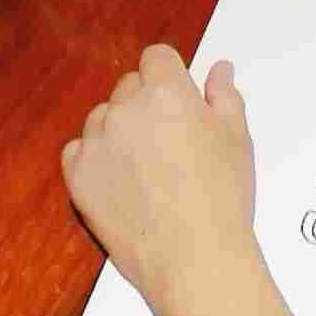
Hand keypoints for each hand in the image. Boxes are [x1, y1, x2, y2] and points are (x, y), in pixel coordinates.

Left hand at [61, 45, 256, 311]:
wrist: (194, 257)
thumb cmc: (222, 199)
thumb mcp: (237, 139)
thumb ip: (224, 96)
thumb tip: (218, 71)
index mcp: (167, 92)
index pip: (157, 58)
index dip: (170, 76)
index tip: (178, 98)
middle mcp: (126, 110)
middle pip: (129, 86)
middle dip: (147, 104)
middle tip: (172, 141)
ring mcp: (96, 142)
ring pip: (103, 117)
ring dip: (120, 130)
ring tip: (149, 167)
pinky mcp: (77, 176)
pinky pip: (78, 150)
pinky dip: (96, 159)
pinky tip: (124, 181)